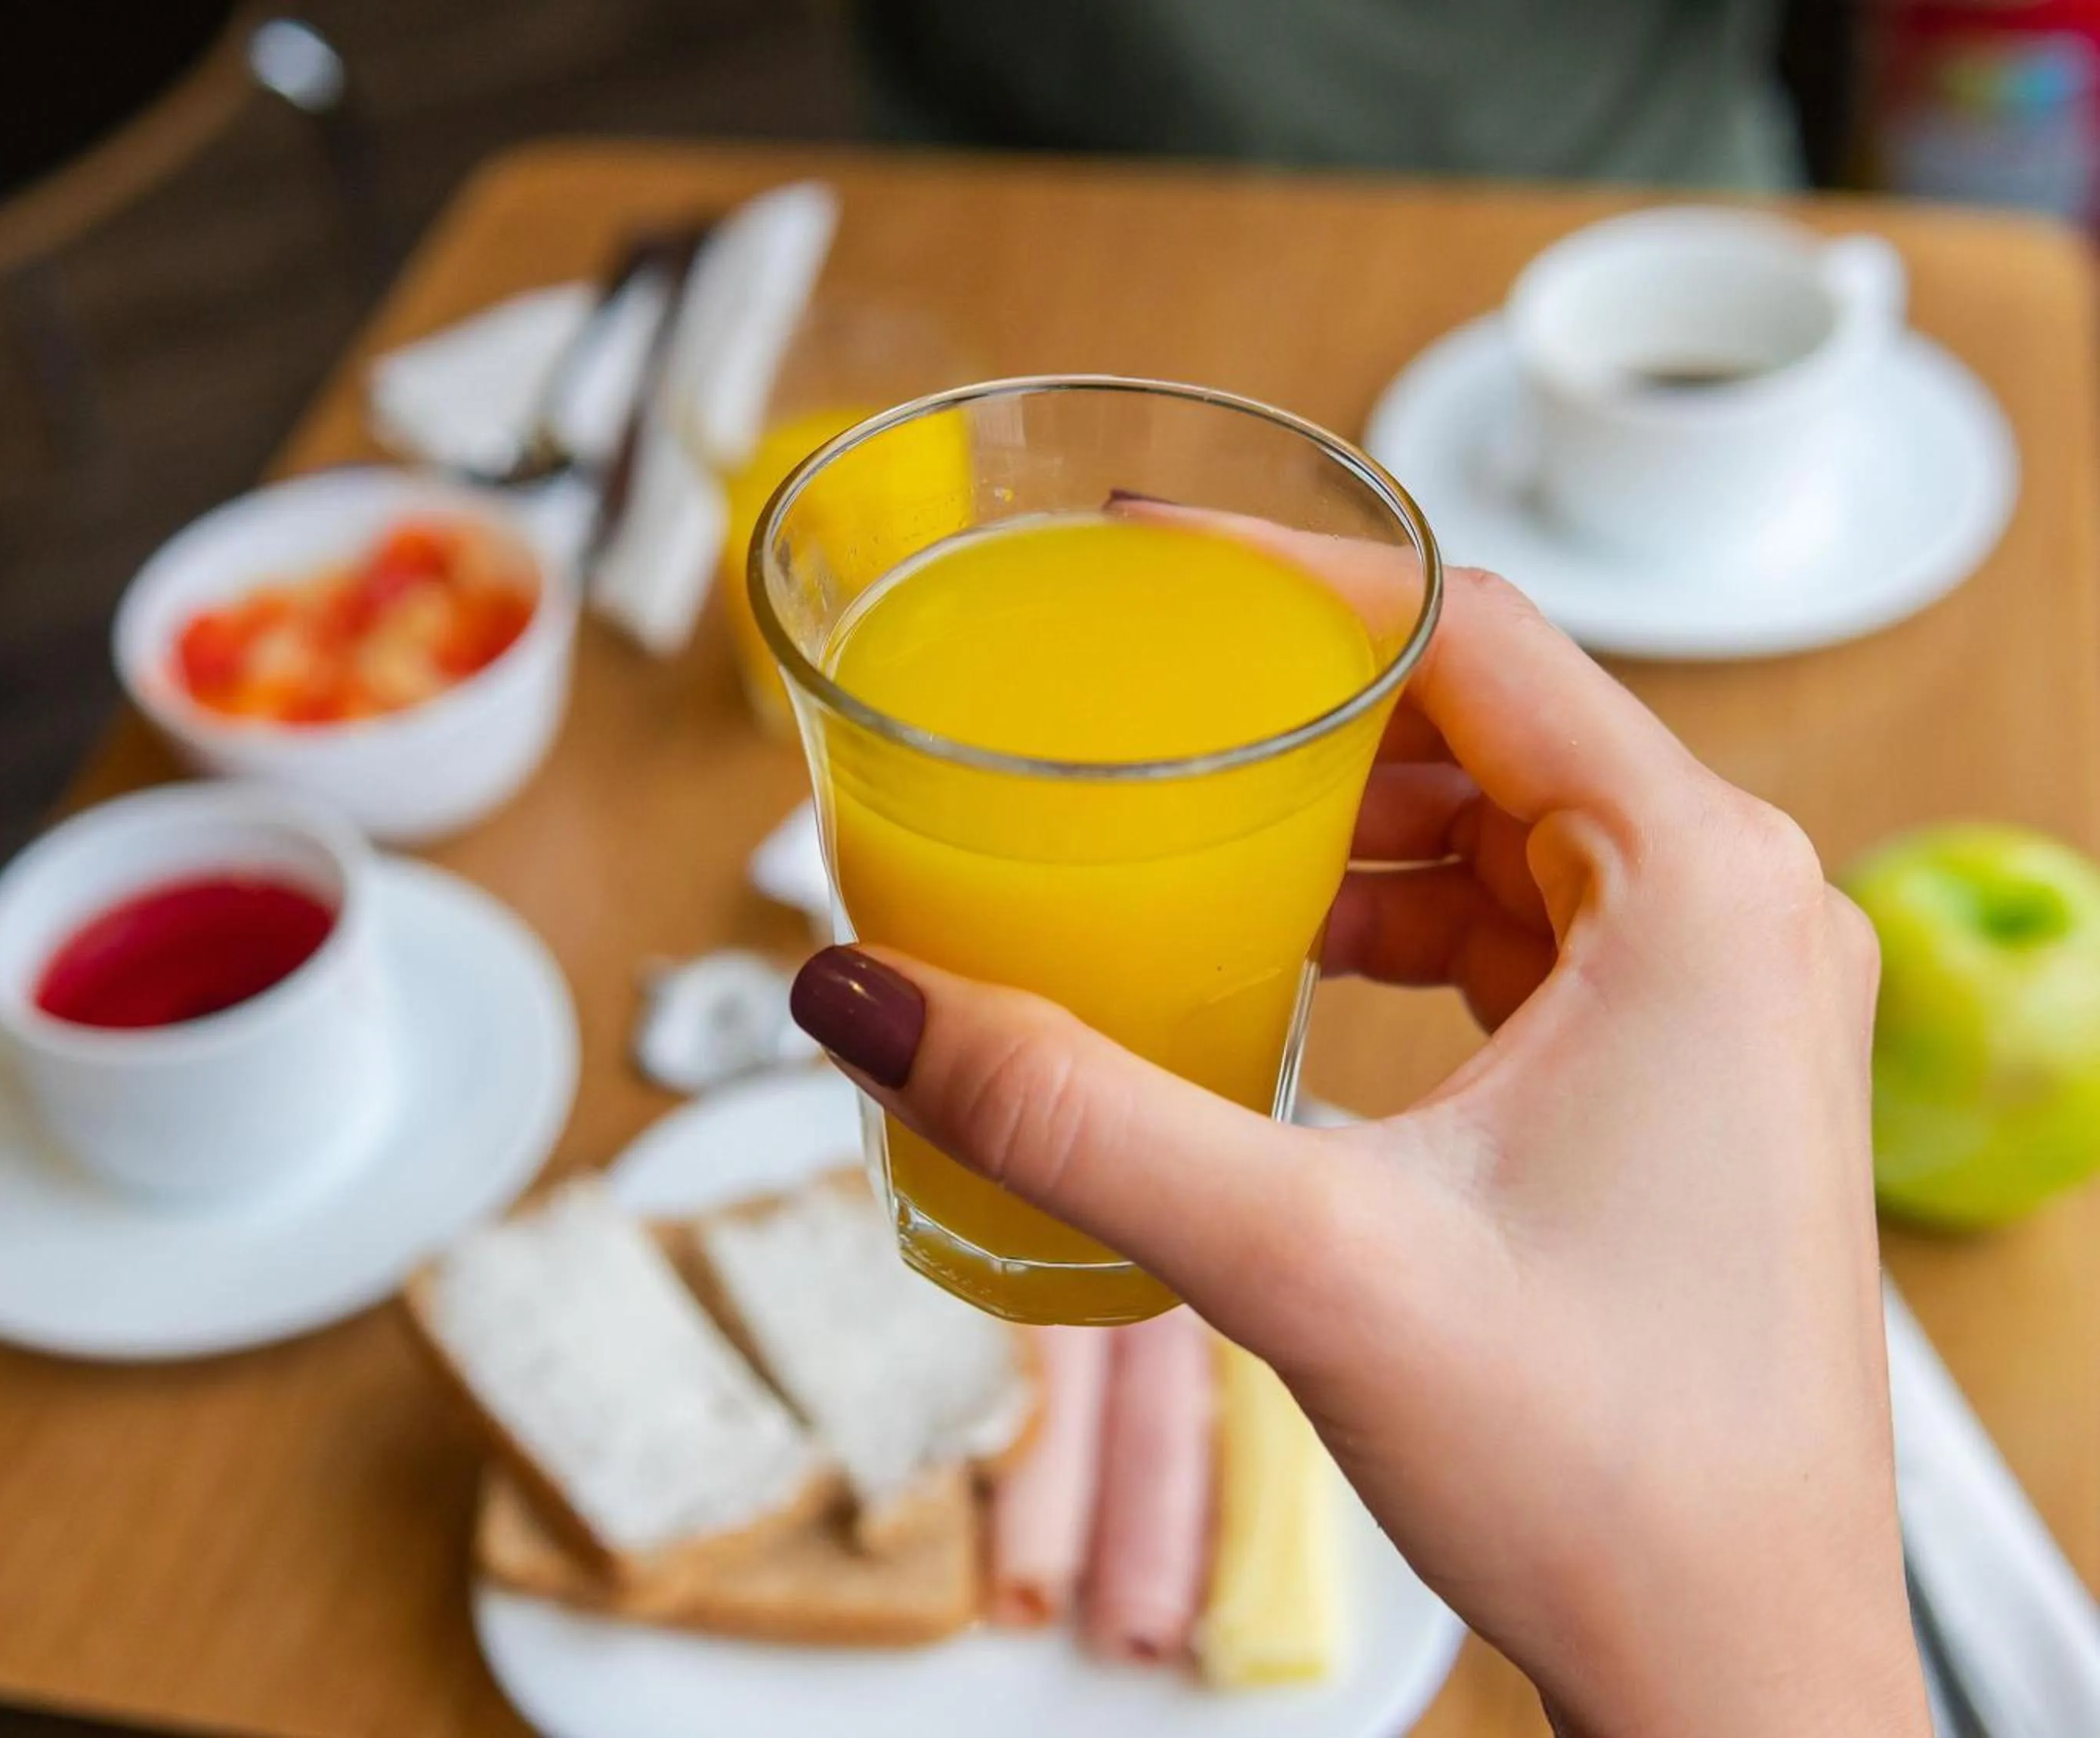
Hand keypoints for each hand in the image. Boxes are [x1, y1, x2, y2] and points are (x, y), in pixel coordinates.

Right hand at [790, 560, 1926, 1737]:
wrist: (1735, 1662)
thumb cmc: (1616, 1473)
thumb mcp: (1306, 1256)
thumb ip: (1071, 1113)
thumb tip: (870, 998)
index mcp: (1701, 889)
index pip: (1474, 635)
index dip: (1295, 578)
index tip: (1151, 553)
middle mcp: (1739, 914)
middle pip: (1484, 723)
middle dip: (1299, 713)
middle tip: (1140, 708)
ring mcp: (1724, 994)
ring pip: (1502, 825)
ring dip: (1346, 824)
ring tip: (1189, 838)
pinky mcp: (1685, 1072)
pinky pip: (1524, 926)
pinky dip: (1399, 917)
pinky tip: (1291, 961)